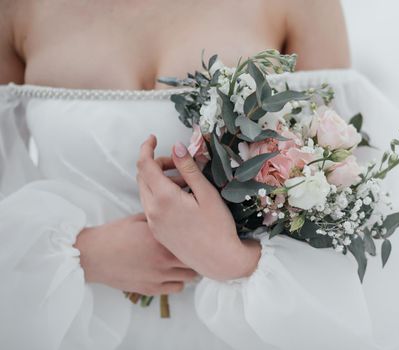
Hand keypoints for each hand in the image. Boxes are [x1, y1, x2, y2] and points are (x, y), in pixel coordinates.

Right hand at [74, 213, 197, 294]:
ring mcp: (159, 275)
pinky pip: (177, 288)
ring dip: (190, 268)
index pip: (193, 237)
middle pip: (195, 258)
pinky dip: (179, 281)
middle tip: (196, 248)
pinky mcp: (152, 289)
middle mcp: (164, 257)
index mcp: (162, 237)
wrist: (93, 255)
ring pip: (190, 276)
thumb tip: (176, 210)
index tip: (200, 233)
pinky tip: (173, 273)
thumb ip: (161, 216)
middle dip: (197, 253)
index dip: (198, 235)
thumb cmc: (114, 234)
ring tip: (185, 261)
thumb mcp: (140, 218)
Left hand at [136, 135, 260, 280]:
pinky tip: (181, 199)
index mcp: (163, 198)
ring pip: (146, 191)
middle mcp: (152, 210)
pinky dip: (160, 195)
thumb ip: (189, 169)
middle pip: (143, 176)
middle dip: (157, 163)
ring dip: (159, 180)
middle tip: (179, 163)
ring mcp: (153, 223)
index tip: (154, 138)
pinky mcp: (157, 232)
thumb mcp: (207, 193)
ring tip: (185, 183)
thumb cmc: (218, 226)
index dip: (147, 147)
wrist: (219, 261)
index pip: (145, 164)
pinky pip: (151, 205)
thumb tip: (176, 146)